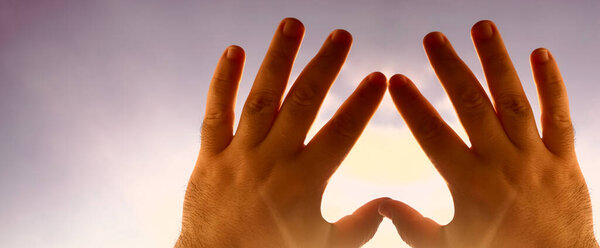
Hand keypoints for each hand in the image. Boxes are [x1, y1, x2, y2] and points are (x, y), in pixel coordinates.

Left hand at [175, 18, 387, 247]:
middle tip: (342, 35)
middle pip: (303, 104)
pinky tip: (234, 50)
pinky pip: (215, 112)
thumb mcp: (322, 246)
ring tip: (293, 25)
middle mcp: (272, 161)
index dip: (361, 105)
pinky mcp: (210, 156)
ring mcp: (239, 155)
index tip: (377, 77)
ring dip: (278, 59)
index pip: (340, 134)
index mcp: (304, 183)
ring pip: (261, 98)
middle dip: (325, 66)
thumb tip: (385, 207)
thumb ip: (356, 228)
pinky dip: (223, 81)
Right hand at [381, 20, 597, 246]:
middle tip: (433, 38)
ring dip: (497, 61)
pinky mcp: (564, 159)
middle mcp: (502, 163)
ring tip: (482, 27)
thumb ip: (415, 227)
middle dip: (450, 69)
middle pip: (472, 106)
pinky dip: (552, 84)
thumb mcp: (449, 247)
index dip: (413, 106)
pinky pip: (559, 115)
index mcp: (470, 184)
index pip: (434, 136)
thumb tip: (383, 204)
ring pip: (514, 100)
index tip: (396, 79)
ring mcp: (535, 157)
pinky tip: (540, 54)